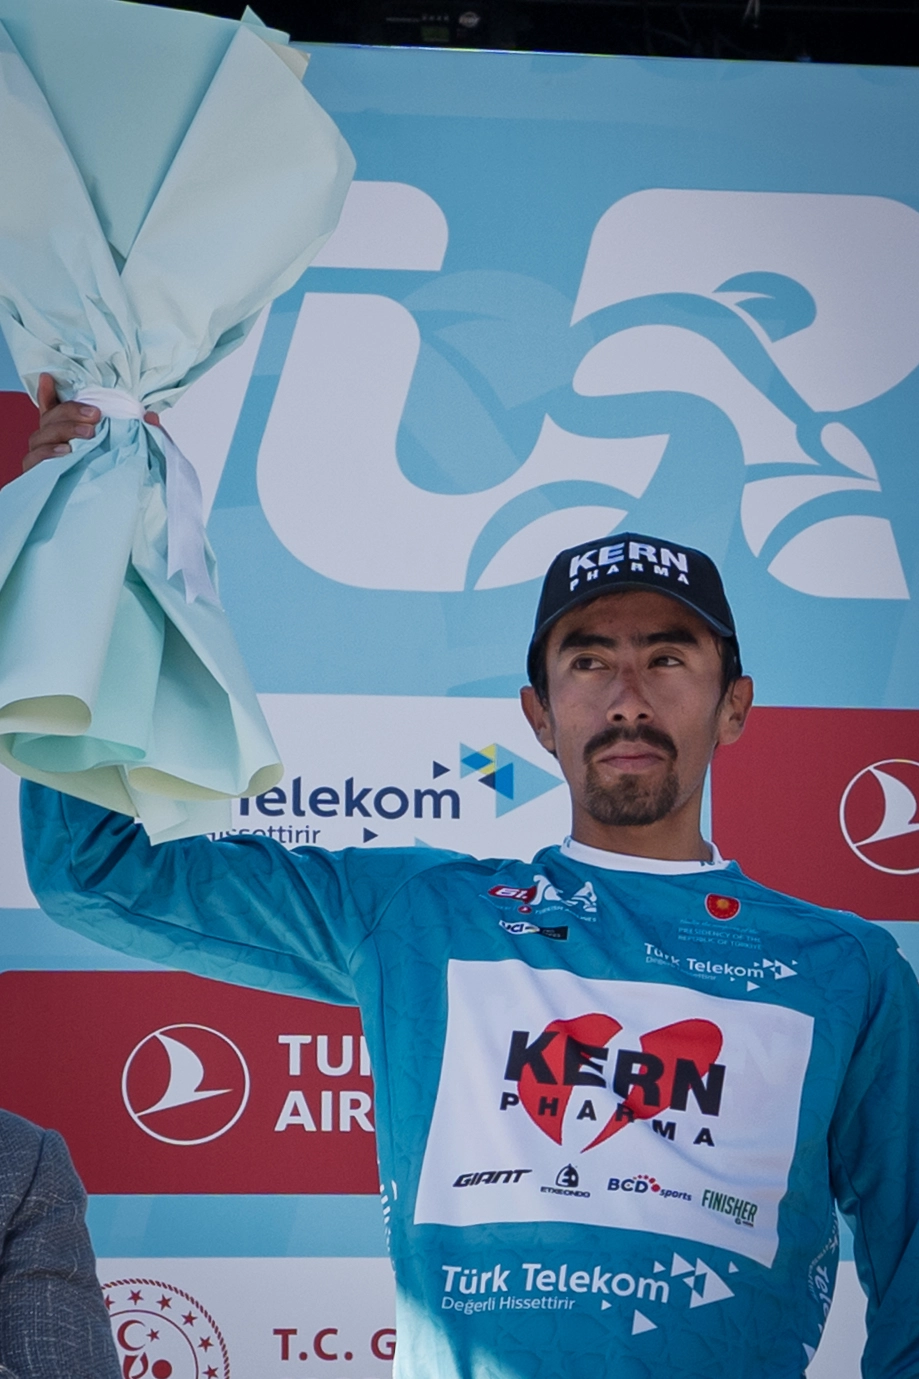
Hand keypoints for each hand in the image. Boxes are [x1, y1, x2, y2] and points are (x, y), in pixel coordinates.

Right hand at [22, 374, 157, 472]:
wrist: (103, 515)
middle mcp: (50, 440)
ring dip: (65, 430)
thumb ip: (137, 433)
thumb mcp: (127, 452)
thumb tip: (151, 416)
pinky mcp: (37, 475)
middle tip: (96, 416)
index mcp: (67, 431)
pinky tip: (65, 451)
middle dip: (72, 412)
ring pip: (41, 435)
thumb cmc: (111, 477)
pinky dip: (48, 453)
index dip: (48, 391)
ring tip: (88, 434)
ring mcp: (41, 456)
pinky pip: (34, 459)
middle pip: (51, 417)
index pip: (53, 406)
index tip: (50, 377)